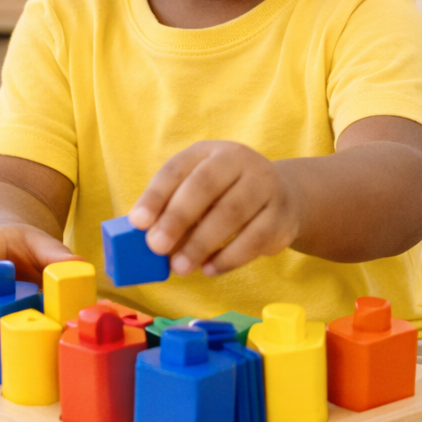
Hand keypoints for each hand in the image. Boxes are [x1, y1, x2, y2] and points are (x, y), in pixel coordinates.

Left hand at [127, 141, 300, 277]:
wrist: (282, 196)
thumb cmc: (225, 195)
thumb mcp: (197, 191)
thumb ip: (171, 208)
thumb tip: (144, 236)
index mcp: (210, 152)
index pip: (178, 168)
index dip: (156, 195)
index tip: (138, 222)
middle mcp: (240, 161)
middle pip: (206, 185)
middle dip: (178, 217)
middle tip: (156, 247)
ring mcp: (266, 186)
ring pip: (233, 213)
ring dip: (202, 243)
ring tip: (180, 267)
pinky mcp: (282, 216)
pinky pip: (255, 239)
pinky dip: (228, 258)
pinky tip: (209, 269)